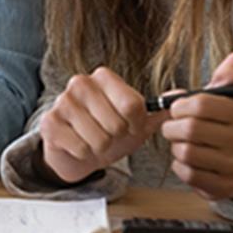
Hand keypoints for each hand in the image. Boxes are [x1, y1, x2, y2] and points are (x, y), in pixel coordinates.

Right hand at [39, 67, 165, 183]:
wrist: (75, 149)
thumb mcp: (136, 122)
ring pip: (98, 139)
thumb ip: (158, 110)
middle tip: (108, 135)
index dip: (136, 124)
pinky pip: (80, 148)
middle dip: (116, 138)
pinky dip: (84, 154)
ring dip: (100, 148)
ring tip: (94, 141)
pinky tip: (78, 145)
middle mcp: (81, 83)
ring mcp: (63, 102)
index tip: (129, 126)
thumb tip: (183, 96)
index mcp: (103, 77)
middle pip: (116, 124)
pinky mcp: (50, 122)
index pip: (133, 105)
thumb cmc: (107, 132)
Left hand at [161, 52, 232, 200]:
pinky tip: (187, 161)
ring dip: (175, 147)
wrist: (229, 162)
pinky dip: (179, 165)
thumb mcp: (219, 99)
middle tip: (171, 127)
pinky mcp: (223, 186)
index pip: (200, 104)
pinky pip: (187, 173)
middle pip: (190, 129)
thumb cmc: (216, 124)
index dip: (179, 105)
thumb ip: (224, 78)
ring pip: (186, 152)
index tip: (175, 108)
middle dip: (172, 127)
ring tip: (181, 143)